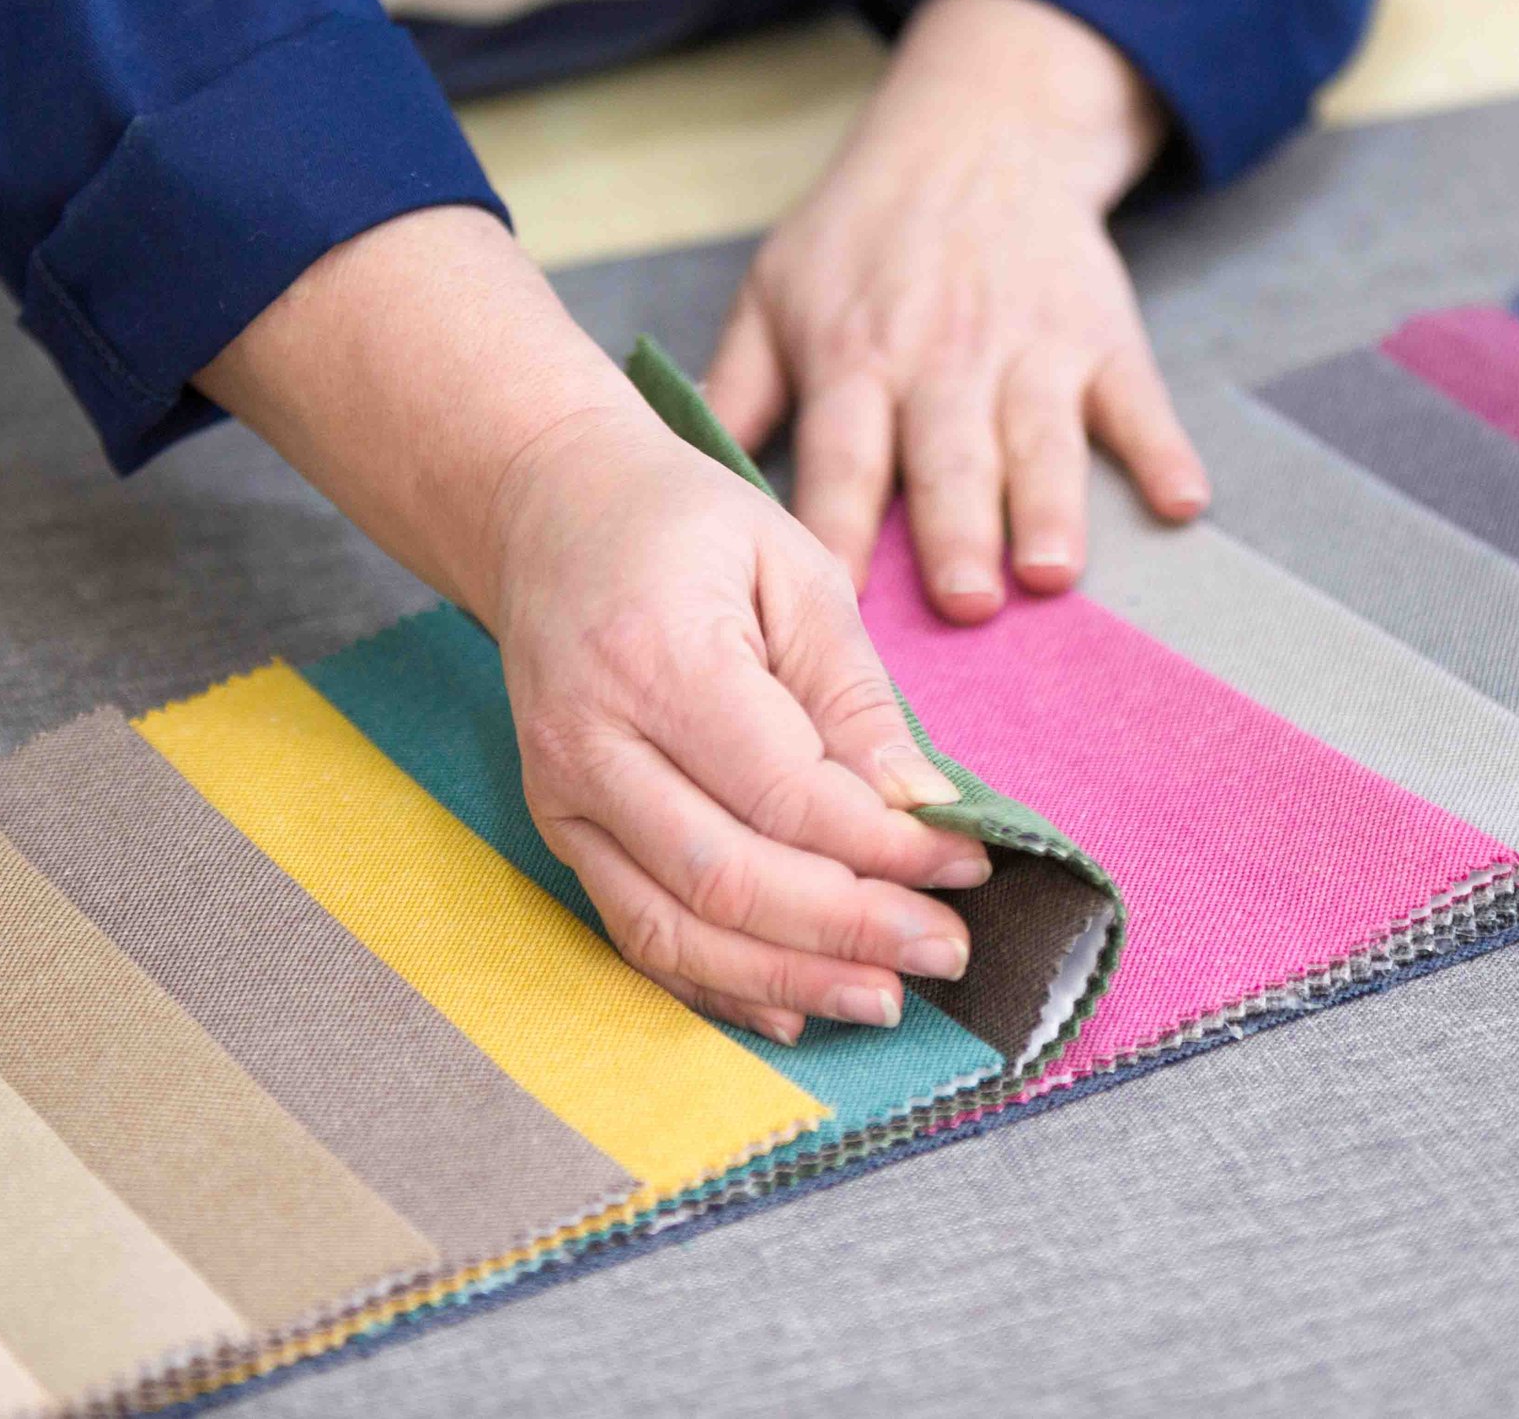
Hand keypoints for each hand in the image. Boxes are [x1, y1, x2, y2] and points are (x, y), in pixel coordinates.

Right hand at [199, 207, 985, 1043]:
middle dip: (851, 929)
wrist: (548, 512)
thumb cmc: (686, 526)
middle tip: (947, 950)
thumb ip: (853, 693)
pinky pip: (636, 932)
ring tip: (884, 997)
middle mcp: (591, 742)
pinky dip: (718, 985)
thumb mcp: (794, 565)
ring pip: (676, 929)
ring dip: (788, 979)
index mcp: (658, 657)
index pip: (786, 794)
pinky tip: (793, 1006)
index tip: (970, 862)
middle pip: (730, 879)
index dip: (886, 847)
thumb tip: (922, 806)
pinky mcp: (559, 830)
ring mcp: (562, 796)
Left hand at [705, 0, 1209, 623]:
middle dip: (954, 530)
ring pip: (1040, 439)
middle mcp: (942, 360)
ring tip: (1052, 571)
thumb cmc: (863, 232)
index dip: (837, 528)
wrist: (979, 130)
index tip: (834, 603)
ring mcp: (1030, 349)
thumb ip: (737, 391)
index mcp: (855, 358)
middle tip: (962, 601)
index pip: (841, 458)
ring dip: (1050, 505)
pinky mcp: (1102, 336)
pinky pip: (1138, 400)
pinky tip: (1182, 502)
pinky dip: (1163, 450)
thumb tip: (681, 479)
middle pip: (947, 457)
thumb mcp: (774, 291)